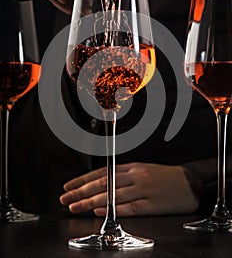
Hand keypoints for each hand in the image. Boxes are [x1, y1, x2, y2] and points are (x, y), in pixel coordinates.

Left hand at [59, 162, 199, 215]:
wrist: (190, 182)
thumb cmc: (165, 176)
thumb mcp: (143, 169)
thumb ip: (124, 175)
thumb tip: (102, 183)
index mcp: (132, 167)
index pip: (102, 172)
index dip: (83, 179)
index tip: (68, 185)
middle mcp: (134, 176)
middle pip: (102, 184)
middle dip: (81, 191)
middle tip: (64, 198)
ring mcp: (143, 190)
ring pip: (111, 195)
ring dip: (90, 201)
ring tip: (75, 206)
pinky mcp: (151, 204)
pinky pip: (129, 207)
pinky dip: (112, 209)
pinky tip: (99, 211)